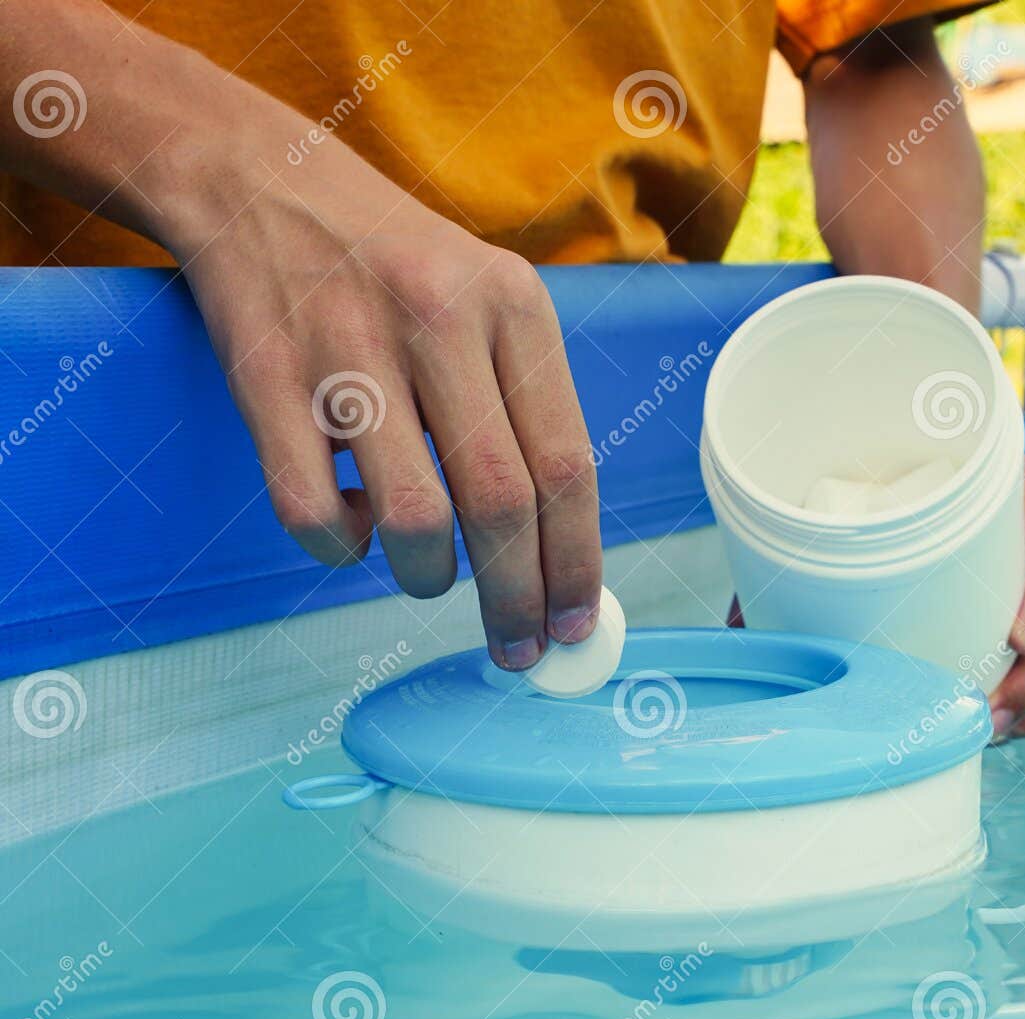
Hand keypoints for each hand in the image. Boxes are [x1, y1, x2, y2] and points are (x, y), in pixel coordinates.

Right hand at [171, 138, 599, 670]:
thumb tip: (560, 552)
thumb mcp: (490, 302)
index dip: (578, 562)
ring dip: (427, 579)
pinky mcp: (267, 376)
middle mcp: (440, 321)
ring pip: (413, 519)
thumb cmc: (399, 269)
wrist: (263, 182)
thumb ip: (528, 408)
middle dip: (518, 599)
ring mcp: (349, 348)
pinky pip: (313, 511)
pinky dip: (341, 548)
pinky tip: (353, 527)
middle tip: (519, 649)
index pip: (568, 465)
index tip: (579, 624)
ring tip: (426, 577)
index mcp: (514, 307)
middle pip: (502, 503)